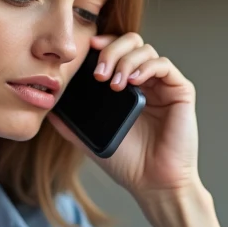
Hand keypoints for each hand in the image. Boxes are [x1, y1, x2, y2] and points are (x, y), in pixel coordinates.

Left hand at [47, 33, 198, 198]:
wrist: (153, 184)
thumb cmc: (127, 163)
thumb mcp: (90, 139)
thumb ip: (69, 123)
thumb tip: (46, 106)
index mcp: (126, 87)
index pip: (114, 51)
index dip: (102, 45)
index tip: (87, 51)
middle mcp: (146, 81)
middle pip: (131, 42)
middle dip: (111, 51)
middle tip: (98, 73)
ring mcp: (163, 85)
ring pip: (145, 50)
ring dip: (125, 60)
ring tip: (113, 84)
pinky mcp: (181, 91)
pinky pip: (163, 64)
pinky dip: (146, 67)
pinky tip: (133, 81)